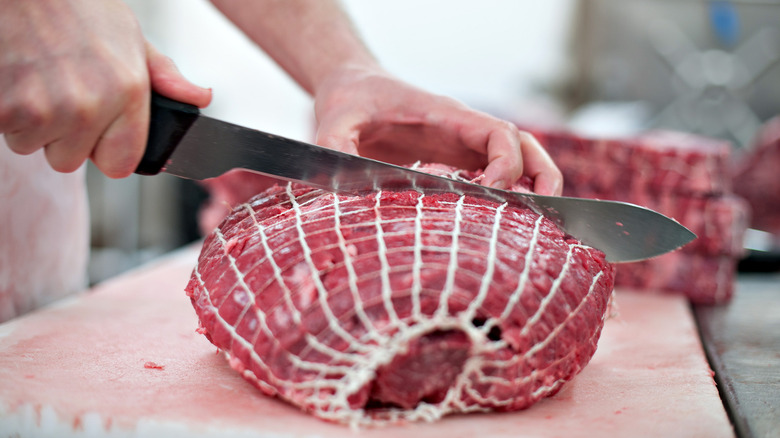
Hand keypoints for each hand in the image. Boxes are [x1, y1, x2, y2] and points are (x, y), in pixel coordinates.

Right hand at [0, 0, 210, 177]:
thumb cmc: (75, 7)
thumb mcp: (131, 36)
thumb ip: (166, 77)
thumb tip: (200, 98)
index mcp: (126, 92)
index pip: (120, 165)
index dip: (106, 151)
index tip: (98, 132)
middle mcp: (88, 106)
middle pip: (71, 160)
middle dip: (64, 135)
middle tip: (61, 93)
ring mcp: (44, 110)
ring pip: (35, 146)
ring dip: (33, 123)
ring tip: (38, 82)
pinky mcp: (5, 109)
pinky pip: (6, 132)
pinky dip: (6, 112)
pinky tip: (17, 81)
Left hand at [313, 66, 562, 195]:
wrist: (352, 88)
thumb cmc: (349, 99)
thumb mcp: (334, 118)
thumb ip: (334, 145)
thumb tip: (336, 185)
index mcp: (444, 115)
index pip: (496, 132)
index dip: (505, 164)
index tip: (491, 195)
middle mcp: (462, 128)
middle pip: (522, 144)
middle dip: (539, 175)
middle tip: (539, 212)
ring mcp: (462, 142)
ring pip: (519, 156)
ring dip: (537, 181)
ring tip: (543, 217)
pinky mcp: (455, 156)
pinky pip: (496, 170)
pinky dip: (513, 190)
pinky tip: (507, 220)